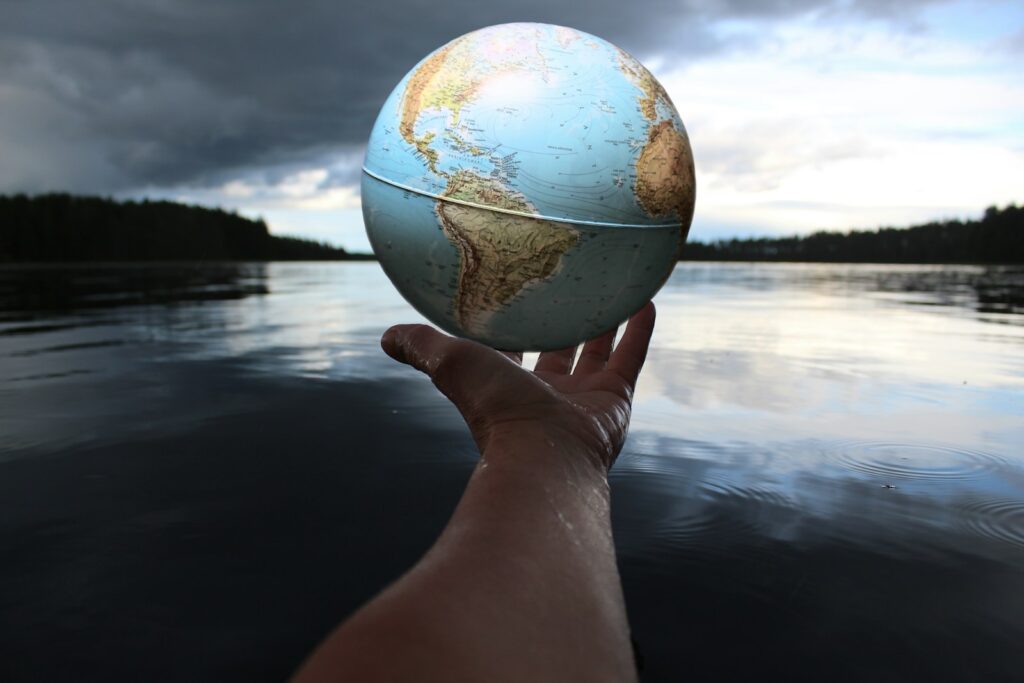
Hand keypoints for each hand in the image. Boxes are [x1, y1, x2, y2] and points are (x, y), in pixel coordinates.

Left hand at [380, 302, 655, 470]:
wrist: (544, 453)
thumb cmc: (494, 408)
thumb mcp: (451, 363)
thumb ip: (421, 347)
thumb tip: (386, 336)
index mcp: (507, 387)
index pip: (510, 351)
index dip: (511, 326)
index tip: (515, 295)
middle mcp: (546, 396)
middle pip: (557, 352)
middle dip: (562, 324)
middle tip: (570, 289)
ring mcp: (583, 400)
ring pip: (597, 353)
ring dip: (604, 323)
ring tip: (612, 290)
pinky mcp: (615, 401)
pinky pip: (630, 359)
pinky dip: (638, 331)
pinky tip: (643, 300)